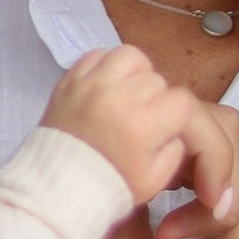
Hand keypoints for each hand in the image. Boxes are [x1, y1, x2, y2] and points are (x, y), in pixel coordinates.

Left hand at [44, 46, 204, 203]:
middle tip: (140, 118)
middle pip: (156, 79)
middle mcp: (118, 97)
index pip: (180, 99)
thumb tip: (176, 124)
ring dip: (134, 73)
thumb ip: (176, 149)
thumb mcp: (154, 180)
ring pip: (130, 56)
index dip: (176, 113)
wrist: (57, 184)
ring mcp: (91, 84)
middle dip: (154, 98)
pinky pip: (98, 55)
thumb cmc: (108, 184)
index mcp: (141, 125)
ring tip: (126, 93)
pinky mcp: (70, 79)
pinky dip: (106, 67)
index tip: (163, 126)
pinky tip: (106, 88)